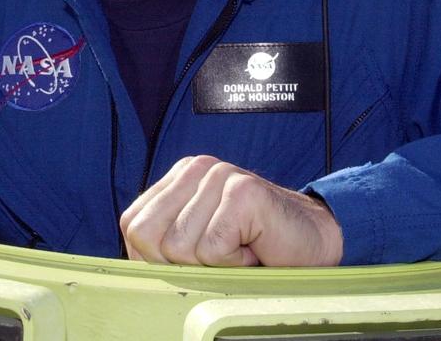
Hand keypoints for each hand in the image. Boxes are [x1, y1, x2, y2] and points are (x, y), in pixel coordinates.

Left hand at [119, 155, 342, 266]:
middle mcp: (196, 168)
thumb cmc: (255, 249)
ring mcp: (220, 176)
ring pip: (181, 248)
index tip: (191, 262)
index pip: (133, 225)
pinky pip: (213, 250)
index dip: (153, 258)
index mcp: (179, 177)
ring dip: (213, 265)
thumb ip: (161, 244)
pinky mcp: (243, 193)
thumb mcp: (197, 244)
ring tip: (240, 249)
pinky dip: (234, 264)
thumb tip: (128, 270)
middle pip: (149, 237)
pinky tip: (254, 248)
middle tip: (218, 256)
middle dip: (180, 264)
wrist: (312, 244)